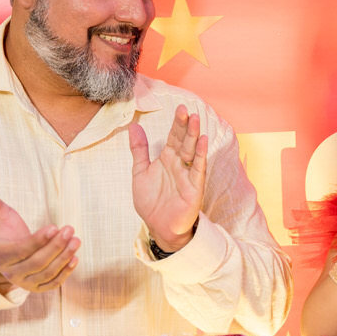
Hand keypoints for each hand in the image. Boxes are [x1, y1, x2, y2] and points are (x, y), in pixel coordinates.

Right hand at [0, 176, 79, 294]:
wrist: (2, 255)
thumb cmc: (1, 231)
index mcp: (0, 255)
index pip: (21, 250)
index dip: (38, 240)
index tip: (54, 227)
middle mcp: (11, 272)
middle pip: (36, 263)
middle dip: (55, 247)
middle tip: (70, 229)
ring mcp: (24, 282)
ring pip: (46, 273)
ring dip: (63, 258)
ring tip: (76, 240)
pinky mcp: (36, 286)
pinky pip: (52, 283)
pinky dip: (65, 273)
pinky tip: (75, 257)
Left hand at [129, 105, 207, 252]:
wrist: (159, 227)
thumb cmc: (152, 202)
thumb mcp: (140, 173)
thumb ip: (139, 151)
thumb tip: (133, 128)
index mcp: (167, 159)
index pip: (173, 137)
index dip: (176, 123)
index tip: (179, 108)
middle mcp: (179, 163)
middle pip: (183, 140)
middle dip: (185, 125)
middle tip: (186, 110)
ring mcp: (188, 174)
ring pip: (191, 151)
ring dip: (194, 136)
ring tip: (195, 120)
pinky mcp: (194, 187)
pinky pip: (198, 168)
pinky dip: (200, 155)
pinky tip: (202, 142)